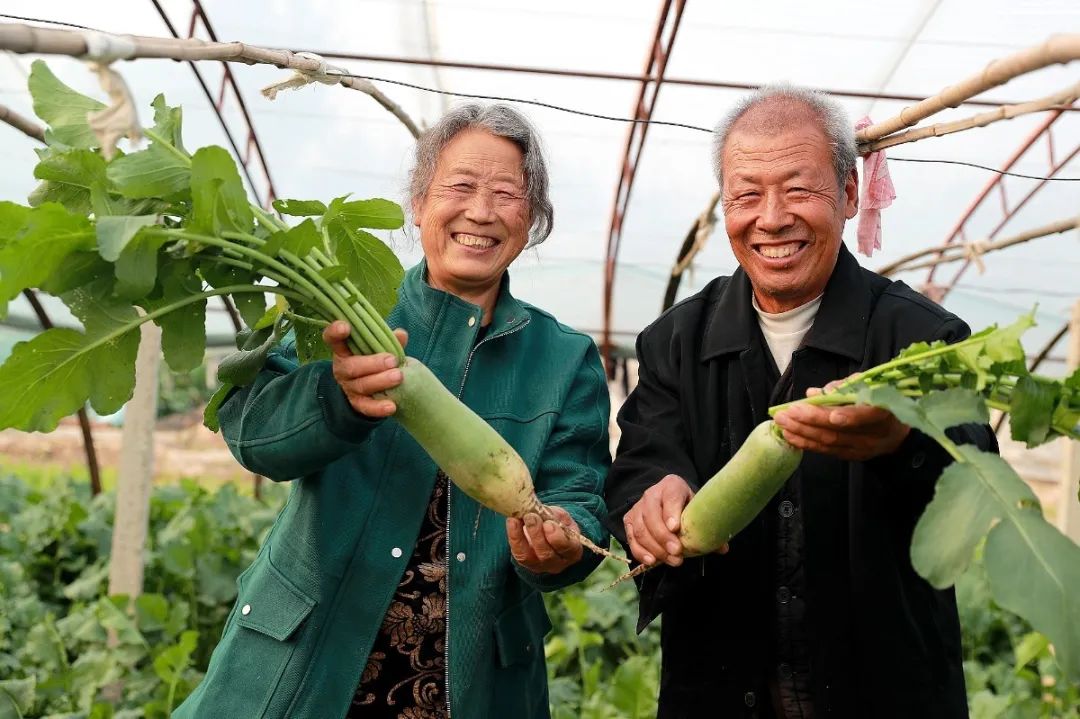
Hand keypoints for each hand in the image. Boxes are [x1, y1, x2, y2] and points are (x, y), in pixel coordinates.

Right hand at [322, 321, 408, 417]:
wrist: (366, 389)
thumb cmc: (372, 360)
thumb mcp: (377, 348)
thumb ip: (387, 340)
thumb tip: (401, 334)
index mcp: (343, 350)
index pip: (332, 339)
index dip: (335, 332)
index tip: (345, 326)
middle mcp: (342, 369)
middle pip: (352, 366)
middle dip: (373, 363)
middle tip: (391, 360)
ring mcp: (349, 387)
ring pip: (362, 385)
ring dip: (380, 381)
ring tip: (398, 377)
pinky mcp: (357, 404)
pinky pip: (366, 407)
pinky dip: (379, 408)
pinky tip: (391, 406)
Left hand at [507, 506, 582, 573]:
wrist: (548, 531)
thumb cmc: (557, 523)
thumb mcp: (561, 517)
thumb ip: (552, 515)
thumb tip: (536, 507)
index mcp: (573, 550)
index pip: (567, 548)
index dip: (557, 537)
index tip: (548, 523)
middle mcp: (558, 563)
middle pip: (546, 554)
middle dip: (537, 535)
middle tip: (531, 517)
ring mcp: (540, 565)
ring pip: (529, 557)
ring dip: (521, 536)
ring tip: (518, 518)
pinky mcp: (525, 562)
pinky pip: (517, 552)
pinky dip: (513, 536)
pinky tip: (512, 521)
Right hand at [622, 474, 709, 567]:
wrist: (664, 497)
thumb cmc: (684, 505)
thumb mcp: (697, 508)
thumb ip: (707, 526)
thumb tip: (722, 549)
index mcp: (671, 486)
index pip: (671, 496)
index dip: (671, 512)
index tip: (676, 528)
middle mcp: (651, 494)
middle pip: (651, 515)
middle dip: (663, 536)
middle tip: (677, 552)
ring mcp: (637, 507)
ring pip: (640, 529)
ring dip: (655, 547)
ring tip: (671, 560)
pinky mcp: (629, 520)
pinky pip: (631, 538)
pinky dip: (641, 552)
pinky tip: (652, 561)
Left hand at [772, 378, 909, 460]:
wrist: (896, 433)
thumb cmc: (880, 402)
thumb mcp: (869, 386)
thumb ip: (844, 387)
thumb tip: (814, 393)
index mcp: (881, 412)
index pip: (865, 416)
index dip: (849, 416)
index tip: (831, 415)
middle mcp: (872, 435)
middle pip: (838, 431)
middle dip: (809, 421)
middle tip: (786, 412)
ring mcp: (861, 449)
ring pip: (828, 442)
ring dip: (802, 432)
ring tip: (782, 423)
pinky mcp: (851, 456)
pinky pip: (826, 451)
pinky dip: (806, 443)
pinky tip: (790, 435)